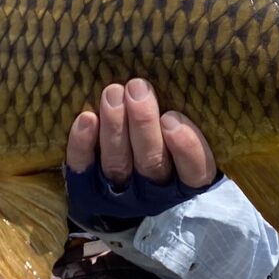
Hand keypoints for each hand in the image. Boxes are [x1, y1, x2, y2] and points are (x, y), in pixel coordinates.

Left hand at [65, 78, 216, 188]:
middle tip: (138, 88)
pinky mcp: (88, 189)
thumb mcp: (182, 139)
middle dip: (143, 124)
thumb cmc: (164, 145)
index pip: (195, 170)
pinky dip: (83, 145)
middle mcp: (156, 190)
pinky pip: (84, 168)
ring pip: (119, 163)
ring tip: (113, 92)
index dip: (186, 148)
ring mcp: (121, 192)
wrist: (119, 200)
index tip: (171, 119)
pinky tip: (86, 119)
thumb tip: (179, 78)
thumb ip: (186, 118)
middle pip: (152, 162)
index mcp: (187, 180)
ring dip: (115, 127)